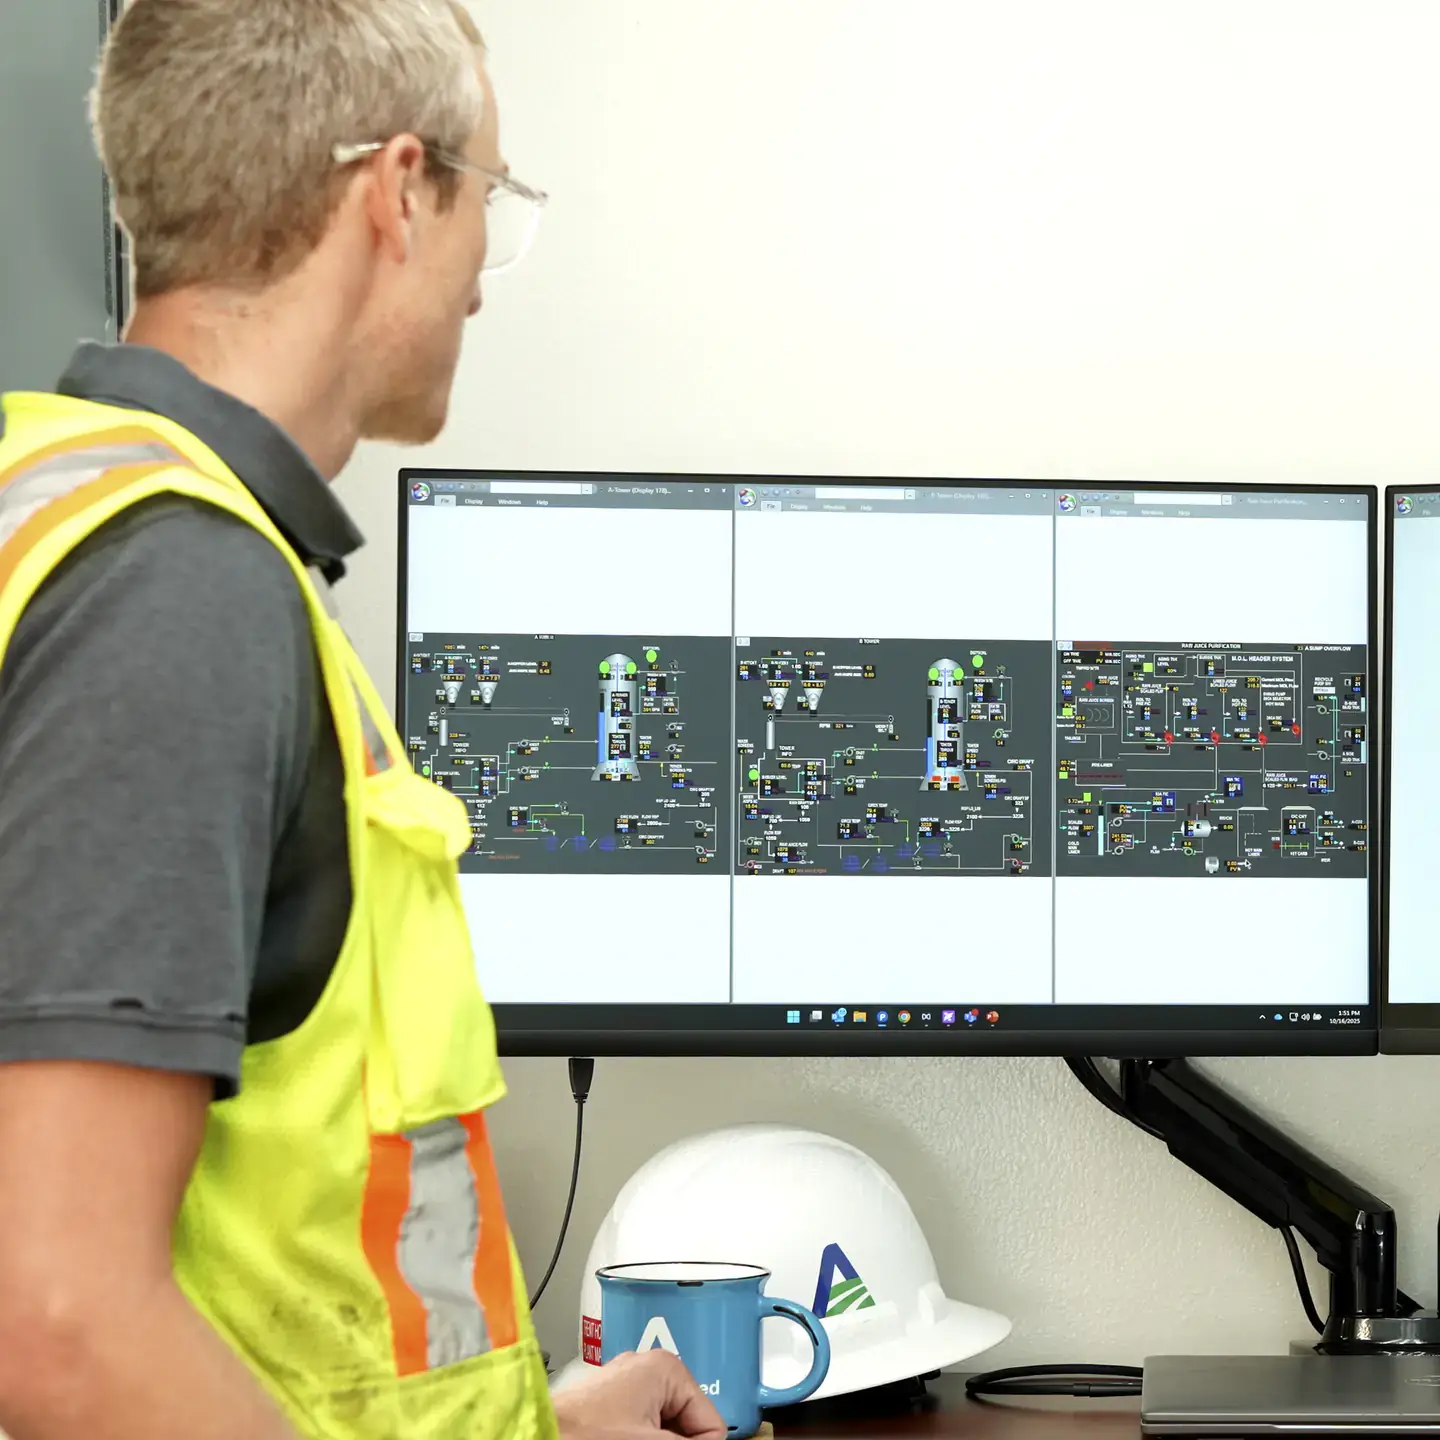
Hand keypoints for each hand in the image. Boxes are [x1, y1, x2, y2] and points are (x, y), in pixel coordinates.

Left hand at [552, 1350, 726, 1438]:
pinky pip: (645, 1424)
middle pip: (688, 1422)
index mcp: (666, 1369)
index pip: (710, 1420)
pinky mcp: (613, 1402)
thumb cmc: (584, 1434)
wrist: (540, 1433)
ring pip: (666, 1426)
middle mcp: (649, 1368)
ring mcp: (629, 1384)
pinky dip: (643, 1438)